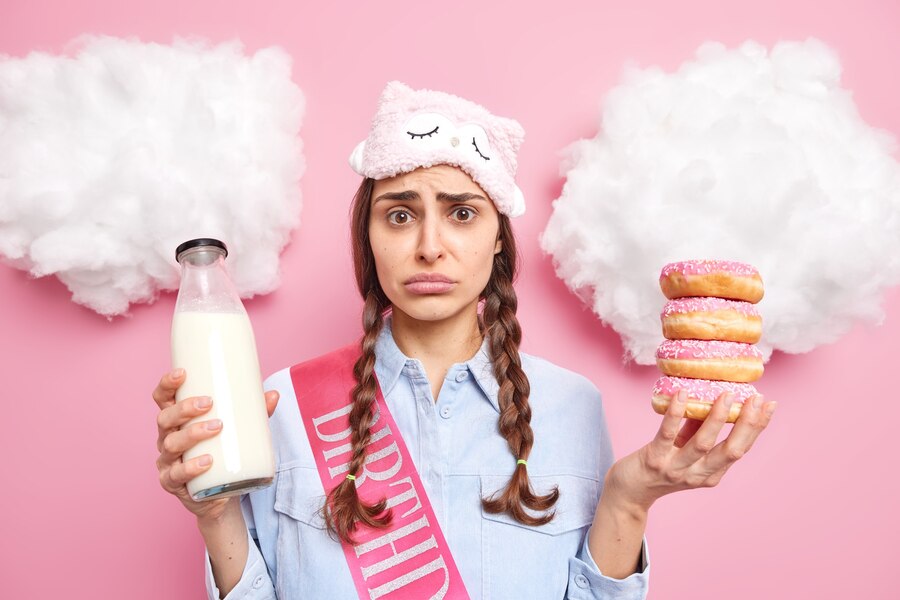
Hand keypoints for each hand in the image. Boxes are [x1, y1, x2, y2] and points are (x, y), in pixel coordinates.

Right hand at [152, 369, 279, 521]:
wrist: (220, 494)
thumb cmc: (223, 453)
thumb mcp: (238, 431)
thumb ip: (254, 414)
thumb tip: (273, 395)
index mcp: (177, 421)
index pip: (163, 399)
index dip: (167, 384)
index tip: (182, 373)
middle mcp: (167, 438)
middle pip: (165, 418)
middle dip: (184, 408)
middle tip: (209, 403)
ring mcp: (167, 462)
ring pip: (171, 444)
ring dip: (192, 433)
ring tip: (216, 427)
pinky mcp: (173, 483)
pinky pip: (176, 475)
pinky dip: (190, 467)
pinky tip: (206, 461)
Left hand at [604, 389, 776, 512]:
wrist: (629, 491)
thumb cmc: (660, 464)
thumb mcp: (685, 448)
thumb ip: (699, 427)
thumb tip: (714, 396)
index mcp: (711, 473)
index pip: (741, 449)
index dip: (757, 427)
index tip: (769, 405)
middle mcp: (698, 475)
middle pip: (731, 450)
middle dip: (748, 424)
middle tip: (757, 399)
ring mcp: (676, 470)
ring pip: (703, 444)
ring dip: (717, 418)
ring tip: (727, 395)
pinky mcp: (654, 461)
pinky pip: (667, 435)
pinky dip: (676, 414)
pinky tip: (682, 395)